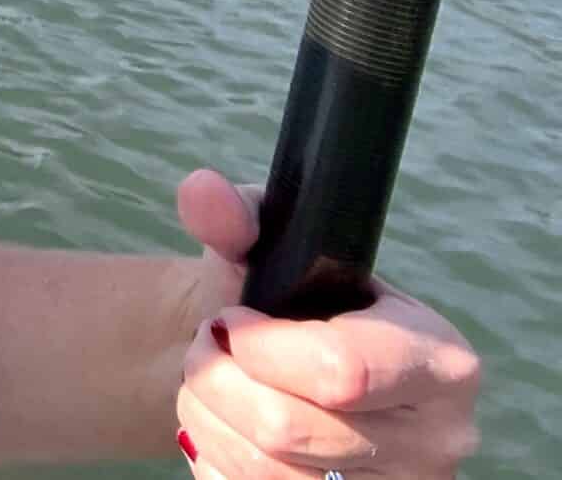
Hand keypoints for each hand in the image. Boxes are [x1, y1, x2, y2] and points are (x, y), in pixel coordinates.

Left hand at [172, 168, 481, 477]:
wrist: (281, 374)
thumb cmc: (285, 301)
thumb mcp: (271, 246)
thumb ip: (237, 216)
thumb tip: (201, 190)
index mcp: (439, 360)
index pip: (341, 371)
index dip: (259, 346)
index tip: (231, 320)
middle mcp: (436, 439)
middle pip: (287, 429)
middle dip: (216, 378)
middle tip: (207, 348)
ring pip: (262, 472)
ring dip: (205, 418)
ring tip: (204, 382)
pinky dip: (212, 458)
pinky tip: (220, 426)